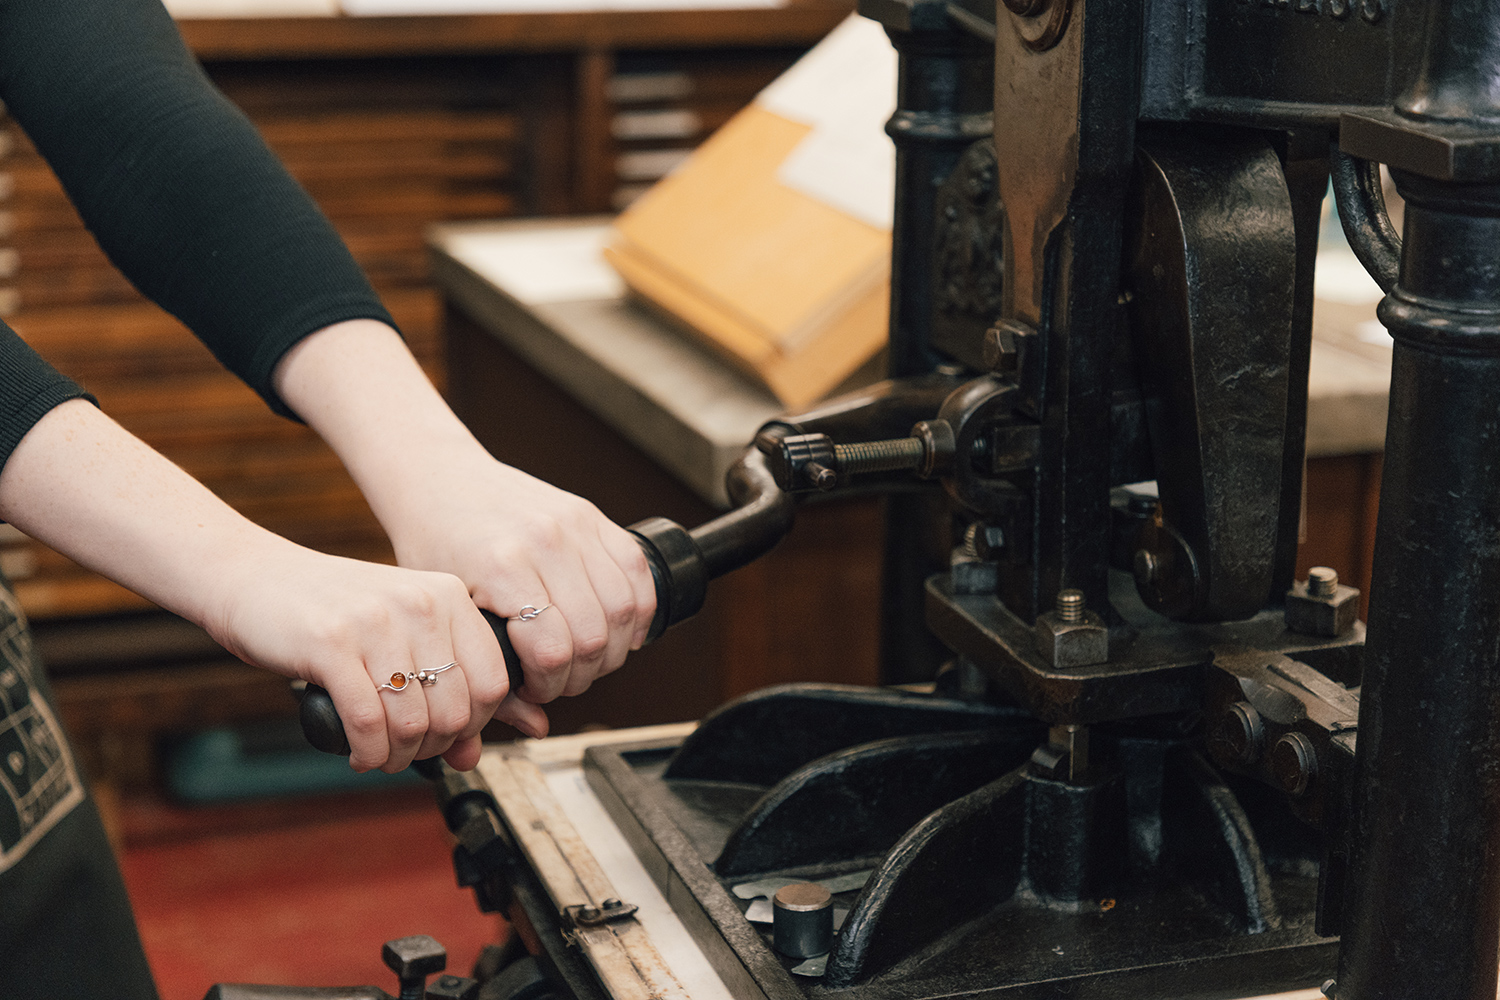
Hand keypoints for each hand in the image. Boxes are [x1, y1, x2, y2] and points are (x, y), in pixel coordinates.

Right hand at [0, 397, 512, 772]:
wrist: (254, 578)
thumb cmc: (332, 612)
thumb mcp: (398, 637)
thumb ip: (440, 688)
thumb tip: (470, 757)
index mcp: (448, 596)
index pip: (493, 682)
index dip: (473, 724)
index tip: (447, 736)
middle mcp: (421, 604)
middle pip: (455, 710)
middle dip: (433, 747)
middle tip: (407, 751)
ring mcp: (376, 623)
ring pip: (413, 722)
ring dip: (397, 756)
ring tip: (379, 754)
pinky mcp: (330, 645)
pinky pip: (367, 723)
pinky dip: (366, 753)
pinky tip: (358, 753)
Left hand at [381, 455, 656, 727]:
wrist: (440, 480)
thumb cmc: (435, 545)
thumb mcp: (450, 614)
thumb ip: (491, 674)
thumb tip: (535, 726)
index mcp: (501, 566)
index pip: (554, 650)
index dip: (550, 685)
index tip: (534, 688)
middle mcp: (544, 541)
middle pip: (595, 635)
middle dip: (582, 673)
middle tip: (559, 678)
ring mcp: (573, 524)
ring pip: (626, 608)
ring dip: (614, 647)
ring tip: (586, 656)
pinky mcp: (592, 515)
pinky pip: (638, 572)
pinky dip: (637, 610)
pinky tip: (618, 628)